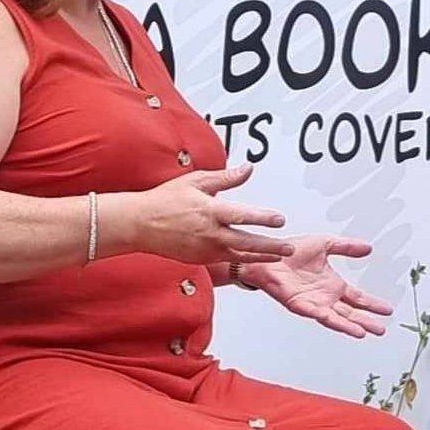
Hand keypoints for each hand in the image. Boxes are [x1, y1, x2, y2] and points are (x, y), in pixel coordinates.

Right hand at [130, 164, 293, 264]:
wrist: (140, 224)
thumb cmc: (166, 200)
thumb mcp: (196, 181)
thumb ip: (225, 178)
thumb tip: (248, 169)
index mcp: (209, 211)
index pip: (242, 216)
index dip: (263, 218)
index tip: (279, 219)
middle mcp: (209, 233)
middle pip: (246, 242)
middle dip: (271, 246)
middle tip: (289, 247)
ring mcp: (205, 249)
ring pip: (239, 256)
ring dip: (262, 256)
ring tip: (280, 256)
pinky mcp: (201, 260)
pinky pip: (226, 260)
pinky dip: (243, 260)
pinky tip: (256, 258)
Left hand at [240, 235, 392, 338]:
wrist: (267, 254)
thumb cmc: (290, 250)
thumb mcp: (325, 244)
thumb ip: (346, 247)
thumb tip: (368, 248)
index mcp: (332, 284)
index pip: (357, 298)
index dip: (372, 304)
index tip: (387, 310)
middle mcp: (325, 297)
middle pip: (351, 312)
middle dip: (367, 321)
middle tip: (382, 328)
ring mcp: (314, 303)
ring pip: (338, 318)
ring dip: (353, 326)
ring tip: (367, 332)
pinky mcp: (301, 305)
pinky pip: (320, 315)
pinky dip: (334, 322)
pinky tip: (345, 327)